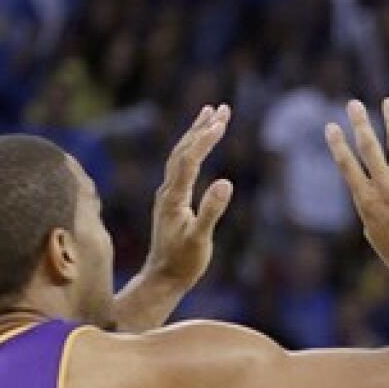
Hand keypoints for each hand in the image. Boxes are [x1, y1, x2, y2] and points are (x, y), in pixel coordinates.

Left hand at [146, 104, 233, 290]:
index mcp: (174, 198)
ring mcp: (168, 194)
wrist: (162, 279)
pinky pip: (182, 166)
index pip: (189, 160)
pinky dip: (193, 149)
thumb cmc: (183, 263)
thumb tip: (226, 182)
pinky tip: (200, 145)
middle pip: (183, 150)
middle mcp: (167, 191)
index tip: (221, 121)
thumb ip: (211, 211)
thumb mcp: (200, 240)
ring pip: (181, 155)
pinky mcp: (172, 199)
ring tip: (211, 114)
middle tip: (222, 108)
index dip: (205, 139)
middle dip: (202, 127)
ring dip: (196, 134)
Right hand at [325, 99, 388, 271]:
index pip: (347, 165)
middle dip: (360, 124)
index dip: (338, 144)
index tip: (331, 126)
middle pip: (370, 148)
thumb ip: (371, 207)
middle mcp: (385, 188)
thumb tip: (373, 193)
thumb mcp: (373, 231)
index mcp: (366, 200)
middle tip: (354, 104)